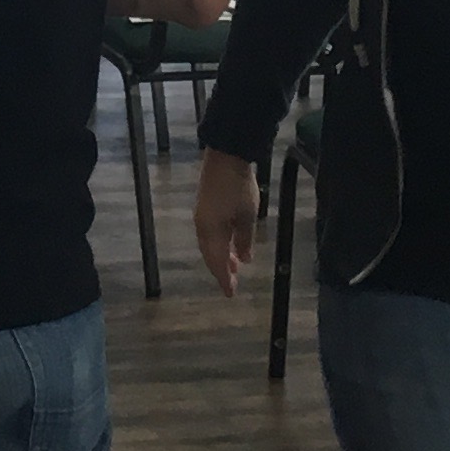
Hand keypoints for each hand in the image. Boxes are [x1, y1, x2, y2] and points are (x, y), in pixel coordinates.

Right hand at [195, 149, 261, 297]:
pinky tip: (230, 245)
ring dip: (221, 257)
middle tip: (233, 283)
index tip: (230, 294)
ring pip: (210, 245)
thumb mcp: (247, 216)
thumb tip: (244, 259)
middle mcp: (202, 227)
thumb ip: (244, 240)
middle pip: (211, 256)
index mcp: (211, 232)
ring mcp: (202, 217)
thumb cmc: (238, 188)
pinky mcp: (205, 208)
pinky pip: (210, 234)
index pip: (217, 263)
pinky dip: (219, 245)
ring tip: (235, 266)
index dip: (224, 279)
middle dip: (221, 270)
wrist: (225, 156)